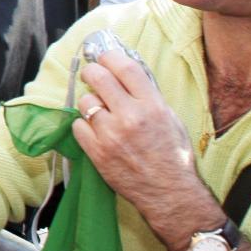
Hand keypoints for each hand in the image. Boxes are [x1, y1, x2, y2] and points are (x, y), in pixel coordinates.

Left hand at [71, 42, 216, 249]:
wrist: (170, 193)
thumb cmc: (173, 157)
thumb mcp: (170, 119)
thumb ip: (148, 96)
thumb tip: (126, 75)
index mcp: (152, 105)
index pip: (124, 67)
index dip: (110, 56)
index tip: (104, 57)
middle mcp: (131, 116)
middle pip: (98, 77)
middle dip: (92, 72)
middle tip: (92, 76)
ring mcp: (111, 134)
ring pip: (85, 102)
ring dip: (88, 103)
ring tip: (97, 111)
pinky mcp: (97, 152)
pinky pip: (77, 126)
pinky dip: (83, 126)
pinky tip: (94, 131)